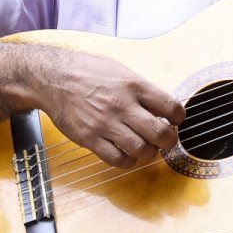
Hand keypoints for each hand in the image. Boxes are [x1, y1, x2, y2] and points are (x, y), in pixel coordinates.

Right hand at [31, 50, 184, 167]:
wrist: (53, 78)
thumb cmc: (88, 72)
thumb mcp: (120, 71)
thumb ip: (142, 89)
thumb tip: (163, 107)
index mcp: (134, 85)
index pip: (170, 106)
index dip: (179, 117)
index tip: (176, 120)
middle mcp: (122, 105)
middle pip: (160, 133)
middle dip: (169, 141)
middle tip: (167, 140)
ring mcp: (106, 124)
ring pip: (141, 150)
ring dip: (150, 153)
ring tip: (147, 148)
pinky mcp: (90, 139)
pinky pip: (117, 159)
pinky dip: (128, 161)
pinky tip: (128, 154)